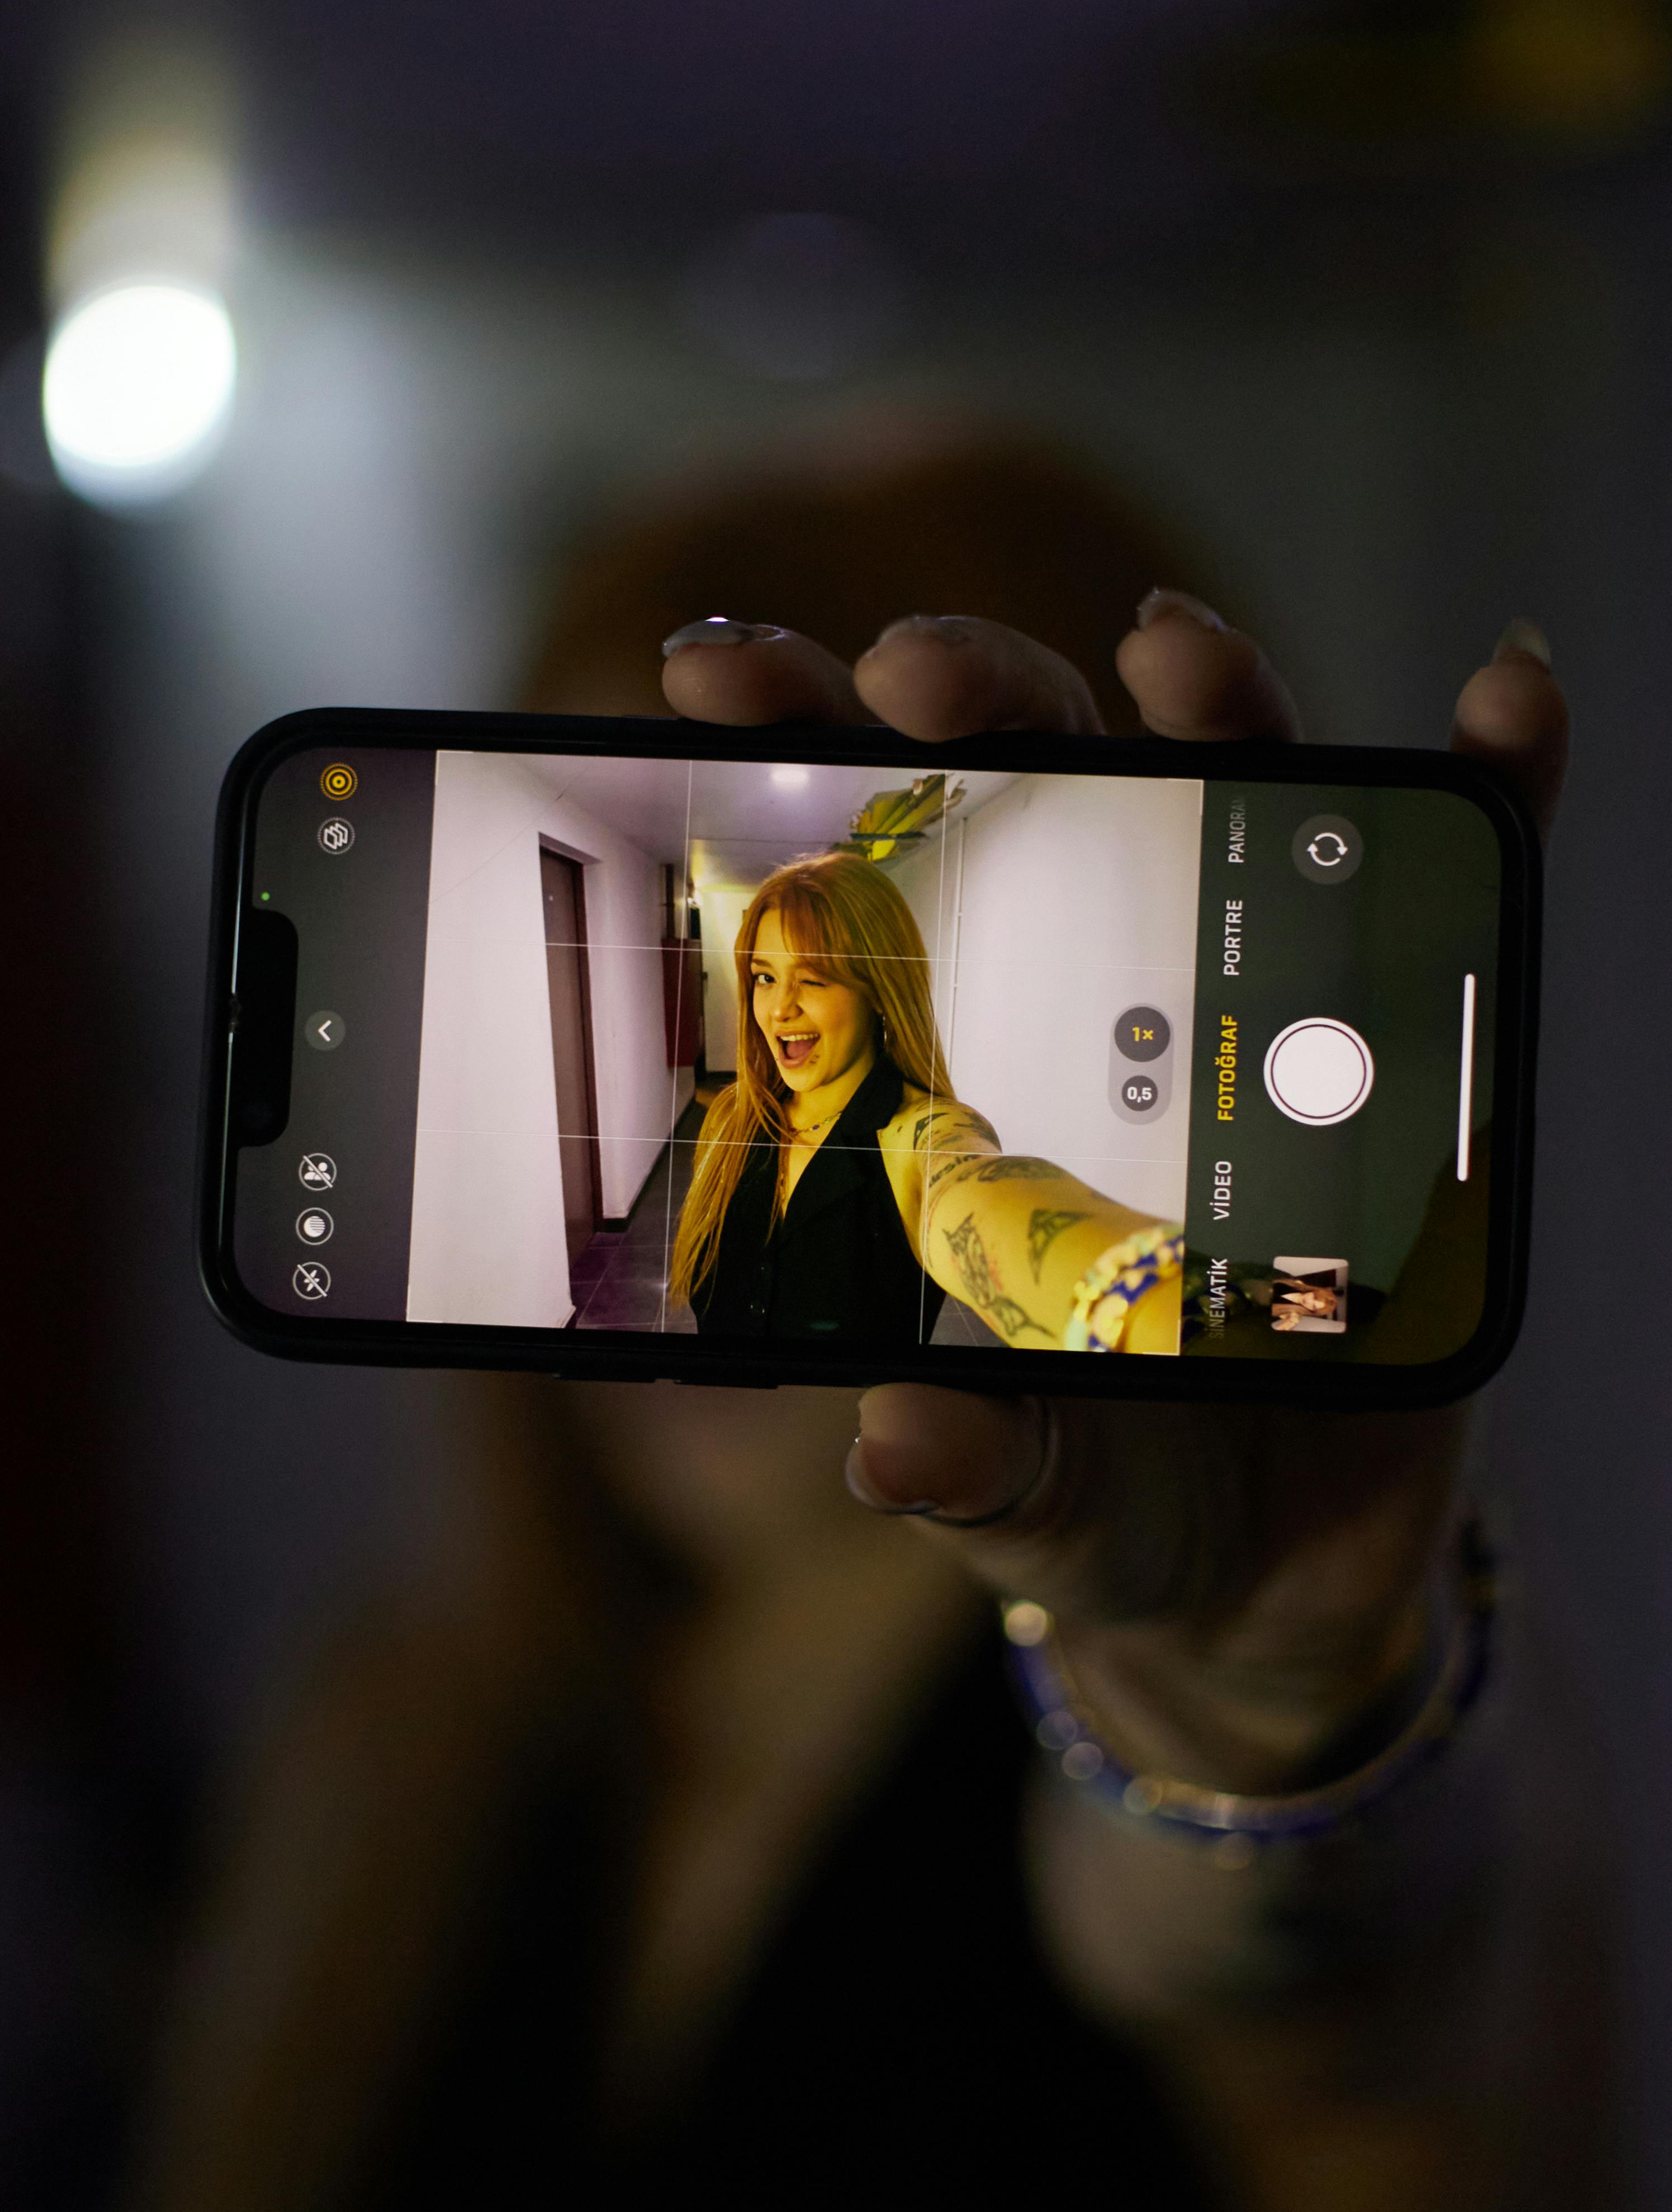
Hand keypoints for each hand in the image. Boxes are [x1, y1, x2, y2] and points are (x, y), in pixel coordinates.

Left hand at [663, 595, 1567, 1793]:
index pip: (868, 876)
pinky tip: (1501, 703)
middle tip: (912, 674)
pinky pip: (1461, 886)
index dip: (792, 752)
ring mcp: (1260, 1007)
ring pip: (1233, 793)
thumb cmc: (1117, 1496)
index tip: (709, 671)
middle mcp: (1106, 999)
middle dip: (976, 694)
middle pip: (1041, 784)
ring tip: (1170, 645)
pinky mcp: (1413, 1046)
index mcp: (970, 1070)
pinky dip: (1489, 783)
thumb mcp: (1035, 1490)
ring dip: (1209, 696)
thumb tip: (897, 1446)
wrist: (1284, 1566)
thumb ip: (975, 1467)